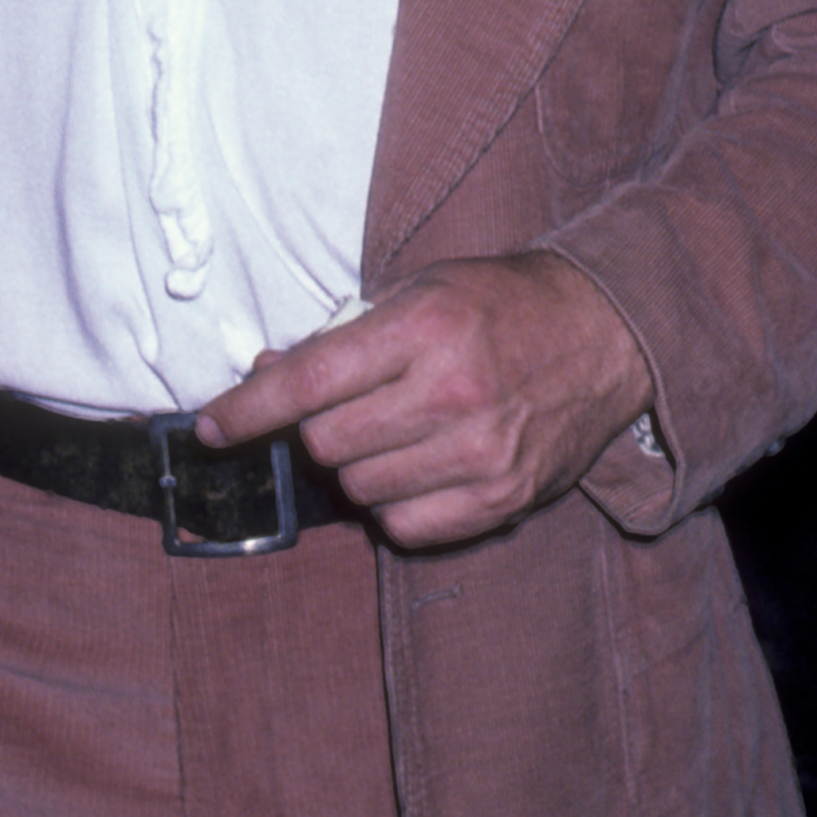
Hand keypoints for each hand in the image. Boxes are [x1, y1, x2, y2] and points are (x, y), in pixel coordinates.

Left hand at [194, 252, 655, 551]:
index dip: (247, 410)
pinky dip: (394, 505)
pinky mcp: (505, 497)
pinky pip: (405, 526)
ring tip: (392, 432)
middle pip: (326, 443)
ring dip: (356, 466)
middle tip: (345, 409)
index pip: (308, 382)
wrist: (606, 333)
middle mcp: (452, 393)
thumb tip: (264, 372)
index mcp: (423, 329)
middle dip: (316, 430)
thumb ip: (341, 336)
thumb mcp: (419, 290)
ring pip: (360, 488)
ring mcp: (482, 452)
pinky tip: (417, 468)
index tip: (210, 427)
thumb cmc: (499, 305)